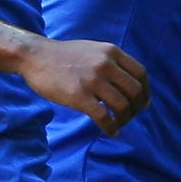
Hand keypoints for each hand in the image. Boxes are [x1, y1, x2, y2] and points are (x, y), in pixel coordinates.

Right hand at [18, 37, 149, 135]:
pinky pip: (104, 117)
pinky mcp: (79, 96)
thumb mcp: (93, 50)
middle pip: (135, 92)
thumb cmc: (64, 56)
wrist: (34, 56)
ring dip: (125, 120)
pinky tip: (110, 131)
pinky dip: (111, 128)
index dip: (146, 91)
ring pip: (122, 106)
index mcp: (111, 52)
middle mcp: (105, 64)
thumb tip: (132, 85)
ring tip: (118, 125)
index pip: (141, 74)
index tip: (143, 103)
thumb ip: (112, 62)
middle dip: (137, 108)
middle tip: (130, 117)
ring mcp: (93, 80)